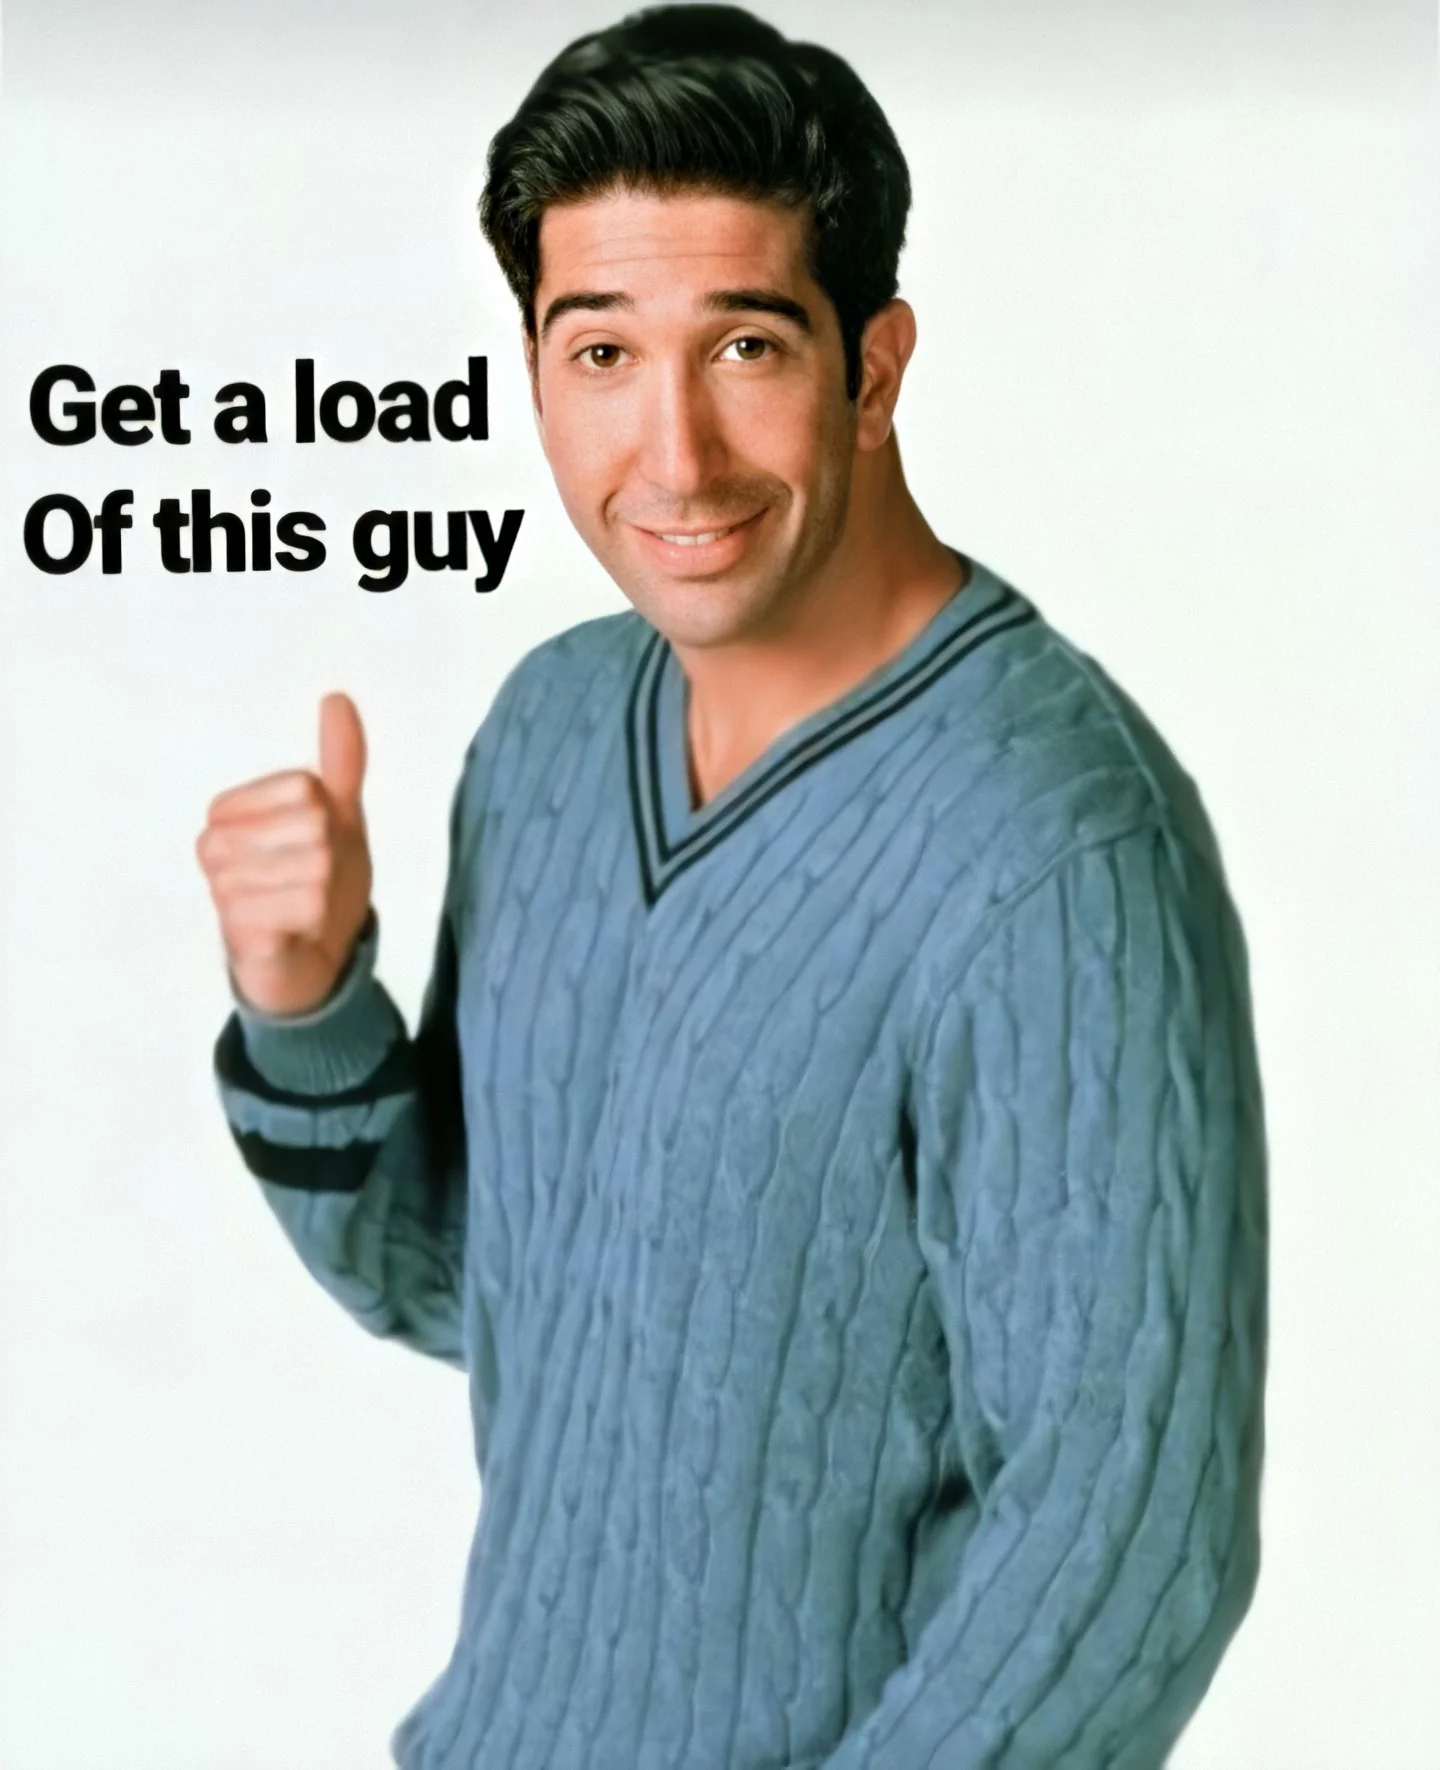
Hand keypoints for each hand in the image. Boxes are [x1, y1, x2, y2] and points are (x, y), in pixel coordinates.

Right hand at [196, 691, 374, 1015]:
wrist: (312, 962)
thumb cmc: (317, 883)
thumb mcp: (339, 815)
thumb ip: (339, 759)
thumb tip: (337, 697)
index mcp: (228, 811)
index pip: (305, 786)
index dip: (330, 819)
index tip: (315, 844)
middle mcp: (213, 846)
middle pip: (311, 822)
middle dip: (331, 856)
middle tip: (315, 881)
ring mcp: (221, 889)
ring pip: (312, 865)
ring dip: (326, 890)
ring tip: (307, 906)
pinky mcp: (238, 932)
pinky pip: (307, 905)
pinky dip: (318, 919)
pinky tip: (300, 929)